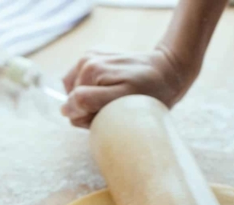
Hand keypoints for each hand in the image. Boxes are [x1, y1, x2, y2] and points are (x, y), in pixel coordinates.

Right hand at [60, 48, 196, 127]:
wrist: (168, 71)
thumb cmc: (150, 94)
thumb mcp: (122, 103)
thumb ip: (89, 102)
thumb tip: (65, 108)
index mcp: (89, 71)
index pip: (73, 108)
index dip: (88, 118)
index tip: (109, 114)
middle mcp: (86, 61)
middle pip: (73, 100)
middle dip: (90, 109)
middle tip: (115, 107)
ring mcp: (89, 57)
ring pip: (75, 93)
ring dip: (91, 100)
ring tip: (114, 98)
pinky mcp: (95, 56)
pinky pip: (81, 82)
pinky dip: (93, 90)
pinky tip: (111, 88)